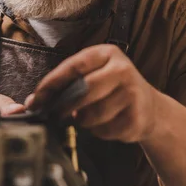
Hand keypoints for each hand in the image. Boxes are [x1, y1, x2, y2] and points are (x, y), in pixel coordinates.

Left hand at [26, 44, 160, 142]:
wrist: (150, 107)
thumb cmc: (112, 88)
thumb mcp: (94, 74)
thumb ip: (68, 82)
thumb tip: (34, 101)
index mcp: (107, 53)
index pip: (72, 66)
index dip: (50, 84)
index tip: (35, 99)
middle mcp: (122, 70)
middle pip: (84, 91)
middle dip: (64, 106)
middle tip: (56, 114)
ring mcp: (132, 94)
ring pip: (92, 114)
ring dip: (83, 120)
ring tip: (87, 116)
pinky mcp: (137, 117)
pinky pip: (104, 130)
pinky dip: (98, 131)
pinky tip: (105, 123)